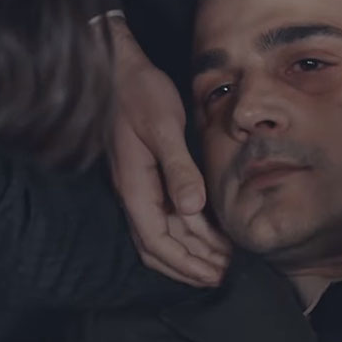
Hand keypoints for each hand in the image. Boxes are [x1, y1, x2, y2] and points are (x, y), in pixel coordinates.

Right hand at [105, 17, 231, 286]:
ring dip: (189, 249)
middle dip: (188, 264)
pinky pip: (164, 213)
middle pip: (157, 245)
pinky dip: (186, 228)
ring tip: (219, 260)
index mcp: (135, 186)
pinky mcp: (144, 173)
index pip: (157, 240)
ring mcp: (137, 184)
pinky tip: (206, 229)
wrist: (118, 66)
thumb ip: (178, 168)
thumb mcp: (162, 127)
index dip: (185, 262)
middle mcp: (133, 192)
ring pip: (161, 232)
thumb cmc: (139, 92)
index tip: (213, 274)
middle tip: (222, 275)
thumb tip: (193, 209)